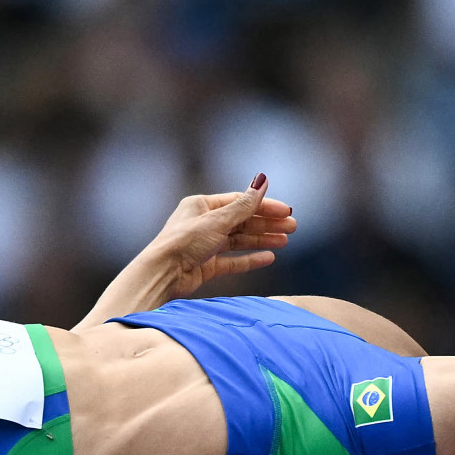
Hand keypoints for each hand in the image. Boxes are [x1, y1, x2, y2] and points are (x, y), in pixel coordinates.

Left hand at [142, 174, 296, 301]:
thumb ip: (244, 205)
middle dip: (267, 223)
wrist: (162, 274)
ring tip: (285, 241)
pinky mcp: (205, 266)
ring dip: (262, 239)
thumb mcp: (218, 221)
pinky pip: (232, 260)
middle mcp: (203, 223)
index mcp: (201, 206)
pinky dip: (249, 259)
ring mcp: (204, 245)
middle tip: (293, 227)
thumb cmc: (183, 243)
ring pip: (239, 240)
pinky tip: (268, 257)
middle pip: (242, 221)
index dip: (264, 206)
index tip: (286, 211)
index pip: (239, 202)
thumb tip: (262, 180)